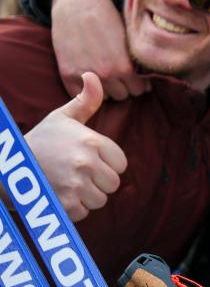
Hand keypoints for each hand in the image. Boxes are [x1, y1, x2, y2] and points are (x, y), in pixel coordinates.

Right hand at [25, 72, 127, 220]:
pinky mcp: (66, 205)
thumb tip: (93, 74)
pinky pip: (85, 212)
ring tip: (66, 183)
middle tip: (75, 173)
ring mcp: (76, 185)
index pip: (121, 164)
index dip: (106, 164)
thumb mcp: (63, 118)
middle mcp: (86, 163)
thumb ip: (86, 100)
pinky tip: (58, 194)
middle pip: (113, 184)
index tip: (87, 159)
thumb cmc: (41, 140)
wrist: (9, 166)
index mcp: (91, 141)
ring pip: (100, 200)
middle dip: (98, 181)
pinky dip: (74, 208)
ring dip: (86, 196)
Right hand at [52, 0, 149, 99]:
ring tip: (103, 73)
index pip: (138, 90)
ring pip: (102, 97)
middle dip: (122, 86)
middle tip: (117, 74)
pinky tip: (87, 77)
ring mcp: (85, 75)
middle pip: (122, 95)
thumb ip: (136, 64)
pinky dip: (83, 89)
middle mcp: (106, 75)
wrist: (78, 4)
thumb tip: (146, 84)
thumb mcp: (130, 41)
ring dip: (104, 88)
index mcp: (125, 68)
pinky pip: (78, 95)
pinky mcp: (67, 74)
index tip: (133, 77)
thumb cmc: (109, 18)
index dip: (137, 83)